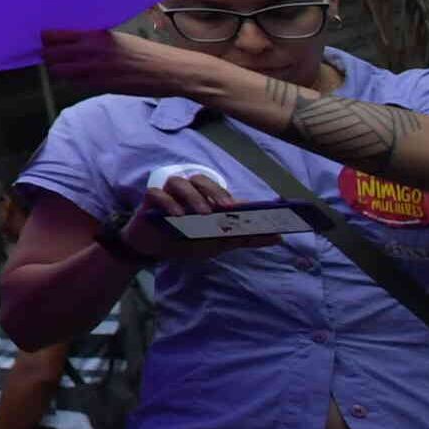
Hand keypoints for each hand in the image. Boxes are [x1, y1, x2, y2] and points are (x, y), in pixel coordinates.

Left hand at [40, 25, 219, 101]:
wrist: (169, 70)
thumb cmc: (146, 53)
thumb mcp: (117, 38)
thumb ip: (94, 40)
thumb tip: (73, 41)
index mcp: (95, 36)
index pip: (54, 36)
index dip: (46, 40)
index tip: (45, 40)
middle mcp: (91, 52)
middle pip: (51, 55)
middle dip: (48, 56)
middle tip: (51, 56)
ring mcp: (95, 71)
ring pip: (60, 71)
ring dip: (59, 69)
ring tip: (64, 66)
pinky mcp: (102, 86)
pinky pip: (76, 83)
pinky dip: (73, 80)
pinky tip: (79, 77)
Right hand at [122, 170, 288, 258]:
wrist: (153, 249)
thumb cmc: (186, 240)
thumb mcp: (218, 243)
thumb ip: (245, 238)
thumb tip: (278, 236)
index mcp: (204, 198)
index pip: (219, 191)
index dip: (231, 196)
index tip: (245, 208)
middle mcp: (187, 191)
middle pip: (200, 179)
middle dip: (215, 192)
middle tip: (226, 209)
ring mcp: (168, 193)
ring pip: (180, 182)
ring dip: (193, 197)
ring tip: (203, 215)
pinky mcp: (150, 200)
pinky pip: (157, 193)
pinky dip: (169, 203)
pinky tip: (178, 216)